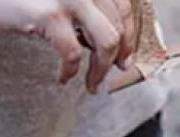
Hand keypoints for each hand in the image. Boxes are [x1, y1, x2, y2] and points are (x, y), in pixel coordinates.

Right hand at [0, 0, 134, 92]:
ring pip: (106, 41)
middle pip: (120, 25)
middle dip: (121, 55)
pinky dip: (71, 72)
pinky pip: (73, 53)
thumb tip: (109, 41)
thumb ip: (82, 8)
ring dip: (102, 69)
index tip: (126, 56)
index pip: (125, 5)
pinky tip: (63, 78)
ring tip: (92, 84)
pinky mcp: (48, 14)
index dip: (130, 34)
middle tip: (115, 73)